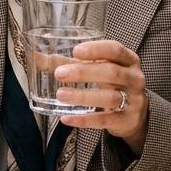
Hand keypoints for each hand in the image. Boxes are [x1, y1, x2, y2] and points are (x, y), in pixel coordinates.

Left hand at [55, 40, 148, 154]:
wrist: (134, 114)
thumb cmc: (111, 83)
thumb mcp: (98, 69)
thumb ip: (68, 63)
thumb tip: (36, 57)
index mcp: (128, 60)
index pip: (115, 50)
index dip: (97, 49)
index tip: (76, 51)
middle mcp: (134, 78)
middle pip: (111, 72)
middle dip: (84, 72)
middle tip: (60, 74)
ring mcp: (133, 100)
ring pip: (109, 97)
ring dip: (83, 96)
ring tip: (61, 95)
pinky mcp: (127, 120)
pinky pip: (105, 120)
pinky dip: (85, 120)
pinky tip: (67, 118)